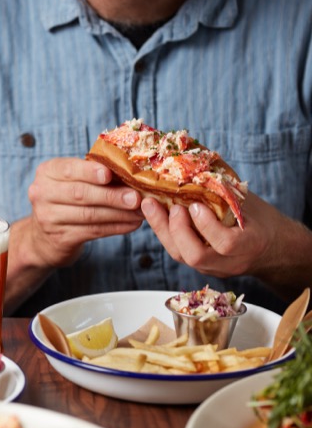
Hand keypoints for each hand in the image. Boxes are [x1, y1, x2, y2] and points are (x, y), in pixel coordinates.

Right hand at [23, 157, 144, 268]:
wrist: (43, 236)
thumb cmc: (66, 199)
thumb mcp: (71, 180)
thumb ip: (91, 173)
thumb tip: (129, 172)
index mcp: (47, 172)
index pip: (69, 170)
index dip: (89, 172)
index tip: (110, 174)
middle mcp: (42, 193)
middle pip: (80, 194)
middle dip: (111, 195)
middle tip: (136, 197)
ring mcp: (48, 217)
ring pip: (89, 214)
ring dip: (119, 214)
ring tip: (140, 212)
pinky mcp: (59, 238)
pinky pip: (92, 231)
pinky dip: (115, 227)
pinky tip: (131, 224)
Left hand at [141, 193, 277, 277]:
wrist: (273, 248)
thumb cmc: (261, 220)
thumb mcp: (249, 204)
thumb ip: (225, 193)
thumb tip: (198, 159)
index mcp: (250, 245)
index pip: (226, 244)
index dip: (207, 226)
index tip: (195, 206)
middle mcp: (229, 263)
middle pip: (196, 257)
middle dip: (177, 229)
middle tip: (168, 205)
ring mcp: (213, 268)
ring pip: (181, 257)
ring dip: (163, 230)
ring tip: (152, 206)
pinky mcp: (200, 267)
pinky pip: (178, 252)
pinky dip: (165, 233)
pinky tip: (156, 215)